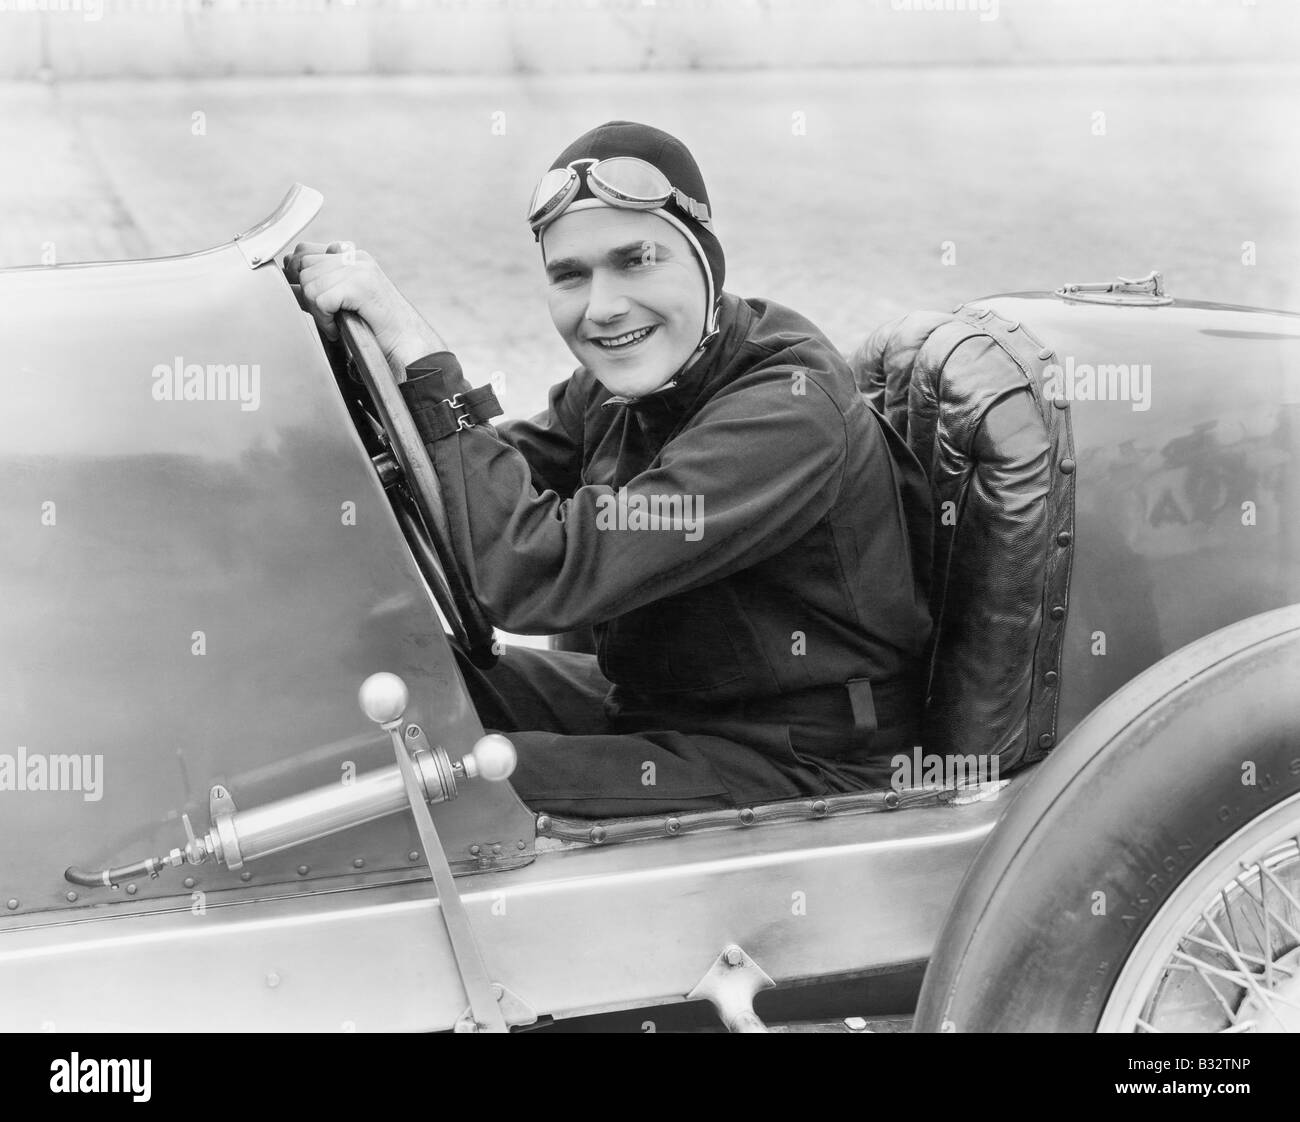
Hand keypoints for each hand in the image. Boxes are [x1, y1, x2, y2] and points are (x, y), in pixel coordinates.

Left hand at [284, 241, 444, 369]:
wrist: (408, 345)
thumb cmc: (377, 329)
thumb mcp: (342, 302)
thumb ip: (318, 287)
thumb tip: (288, 282)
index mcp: (352, 256)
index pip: (305, 250)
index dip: (298, 273)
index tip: (308, 297)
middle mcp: (355, 257)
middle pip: (304, 265)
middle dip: (307, 294)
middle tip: (325, 316)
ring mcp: (359, 268)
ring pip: (310, 282)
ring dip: (317, 310)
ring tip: (334, 323)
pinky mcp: (361, 285)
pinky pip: (321, 298)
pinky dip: (324, 319)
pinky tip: (337, 328)